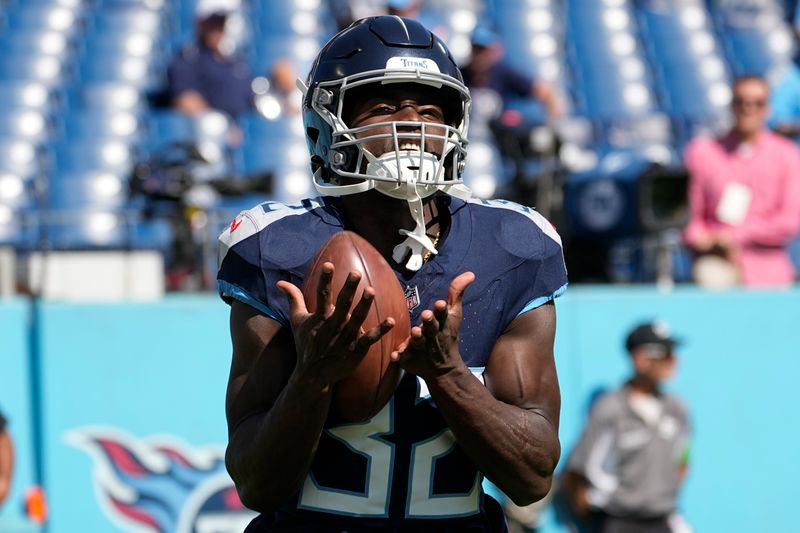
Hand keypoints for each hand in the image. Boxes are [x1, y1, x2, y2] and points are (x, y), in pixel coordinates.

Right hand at [277, 262, 395, 388]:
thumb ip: (293, 299)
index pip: (322, 294)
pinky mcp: (356, 349)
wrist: (313, 374)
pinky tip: (391, 321)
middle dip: (349, 289)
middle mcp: (334, 325)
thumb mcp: (298, 321)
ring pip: (357, 319)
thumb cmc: (307, 344)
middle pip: (342, 304)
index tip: (328, 264)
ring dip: (364, 305)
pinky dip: (380, 331)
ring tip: (370, 291)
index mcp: (321, 316)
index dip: (325, 280)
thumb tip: (280, 282)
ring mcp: (346, 337)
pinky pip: (370, 339)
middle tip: (356, 273)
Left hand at [391, 272, 474, 380]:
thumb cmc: (448, 335)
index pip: (443, 315)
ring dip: (417, 337)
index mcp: (443, 324)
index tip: (440, 303)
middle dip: (429, 321)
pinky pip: (404, 358)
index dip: (441, 310)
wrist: (444, 369)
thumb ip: (457, 293)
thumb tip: (470, 273)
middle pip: (431, 327)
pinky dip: (400, 357)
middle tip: (426, 314)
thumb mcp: (455, 314)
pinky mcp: (410, 359)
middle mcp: (432, 336)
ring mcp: (421, 348)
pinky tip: (395, 355)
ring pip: (418, 342)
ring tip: (415, 331)